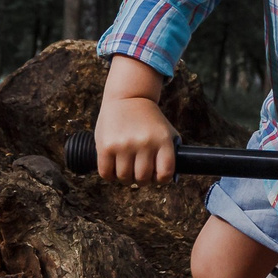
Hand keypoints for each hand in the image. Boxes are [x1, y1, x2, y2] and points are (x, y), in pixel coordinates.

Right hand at [95, 55, 177, 182]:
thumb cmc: (149, 121)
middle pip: (142, 178)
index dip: (160, 179)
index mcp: (162, 140)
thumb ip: (170, 153)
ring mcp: (124, 144)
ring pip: (124, 178)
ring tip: (125, 169)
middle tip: (137, 172)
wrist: (128, 97)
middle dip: (141, 180)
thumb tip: (171, 177)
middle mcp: (144, 142)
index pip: (165, 174)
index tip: (155, 175)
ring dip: (124, 178)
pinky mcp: (105, 146)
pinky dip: (109, 175)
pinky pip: (106, 173)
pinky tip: (112, 167)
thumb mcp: (165, 131)